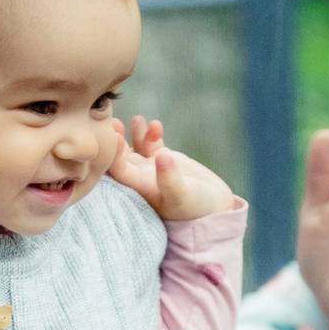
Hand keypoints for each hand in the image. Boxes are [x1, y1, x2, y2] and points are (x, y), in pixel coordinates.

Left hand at [107, 116, 235, 220]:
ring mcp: (152, 167)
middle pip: (122, 157)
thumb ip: (170, 180)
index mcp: (140, 189)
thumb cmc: (196, 208)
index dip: (114, 154)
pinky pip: (152, 142)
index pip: (119, 171)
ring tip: (138, 120)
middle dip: (117, 140)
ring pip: (136, 147)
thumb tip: (162, 158)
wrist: (214, 207)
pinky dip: (151, 133)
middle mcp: (141, 178)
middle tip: (116, 122)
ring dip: (134, 133)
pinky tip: (156, 125)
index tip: (115, 137)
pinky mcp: (165, 159)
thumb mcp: (182, 196)